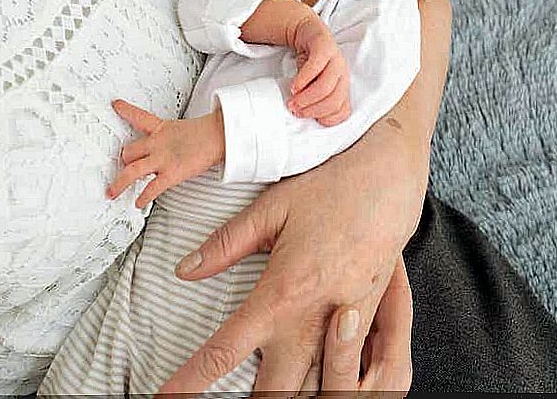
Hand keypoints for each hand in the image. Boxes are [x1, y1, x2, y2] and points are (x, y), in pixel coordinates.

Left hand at [105, 99, 225, 206]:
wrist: (219, 134)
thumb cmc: (208, 132)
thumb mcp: (185, 129)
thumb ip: (175, 136)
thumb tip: (178, 142)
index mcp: (162, 128)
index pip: (139, 116)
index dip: (125, 110)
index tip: (116, 105)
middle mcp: (157, 143)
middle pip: (129, 150)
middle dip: (124, 161)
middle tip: (122, 167)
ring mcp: (162, 158)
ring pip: (132, 171)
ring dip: (120, 183)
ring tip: (112, 192)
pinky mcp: (171, 173)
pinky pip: (152, 188)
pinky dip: (143, 198)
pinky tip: (138, 203)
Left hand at [156, 121, 424, 395]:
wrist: (391, 179)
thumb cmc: (331, 188)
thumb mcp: (270, 209)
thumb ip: (225, 245)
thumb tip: (185, 269)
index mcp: (280, 292)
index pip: (224, 350)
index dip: (190, 380)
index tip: (165, 397)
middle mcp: (313, 319)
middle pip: (274, 391)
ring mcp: (345, 328)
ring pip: (320, 393)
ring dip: (293, 398)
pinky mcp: (371, 325)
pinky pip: (353, 377)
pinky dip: (334, 388)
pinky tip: (317, 389)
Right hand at [286, 13, 350, 126]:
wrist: (308, 33)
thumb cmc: (311, 63)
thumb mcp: (314, 84)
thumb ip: (314, 99)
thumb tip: (303, 115)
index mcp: (343, 87)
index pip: (342, 111)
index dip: (324, 119)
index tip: (305, 117)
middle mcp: (343, 75)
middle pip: (334, 100)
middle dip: (312, 110)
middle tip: (295, 111)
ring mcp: (336, 60)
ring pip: (326, 86)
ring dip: (307, 97)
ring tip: (292, 100)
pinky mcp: (324, 48)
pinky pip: (316, 67)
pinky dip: (303, 80)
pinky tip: (293, 86)